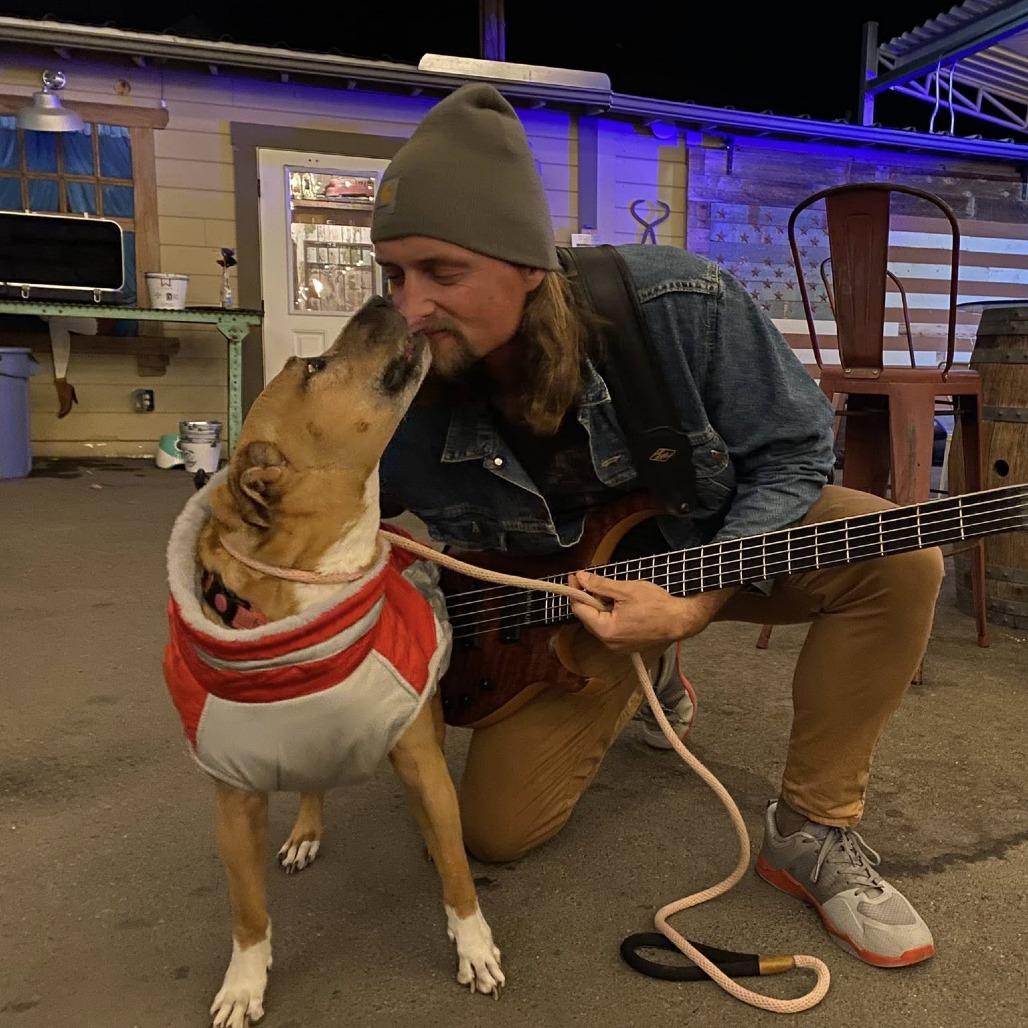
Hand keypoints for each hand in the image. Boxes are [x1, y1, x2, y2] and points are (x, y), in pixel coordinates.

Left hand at [567, 571, 736, 651]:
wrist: (681, 620)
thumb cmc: (656, 605)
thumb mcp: (625, 590)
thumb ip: (600, 585)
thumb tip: (580, 577)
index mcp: (606, 630)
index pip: (579, 610)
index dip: (575, 591)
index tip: (575, 576)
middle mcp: (609, 643)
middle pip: (588, 617)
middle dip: (588, 598)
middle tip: (591, 580)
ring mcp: (618, 646)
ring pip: (600, 622)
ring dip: (600, 606)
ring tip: (609, 590)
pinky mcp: (627, 645)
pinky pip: (611, 628)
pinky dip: (611, 614)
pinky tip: (619, 603)